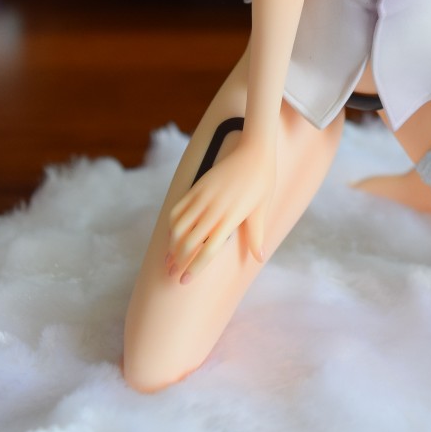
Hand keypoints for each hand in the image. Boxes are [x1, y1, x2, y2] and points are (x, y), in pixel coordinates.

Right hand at [166, 136, 274, 282]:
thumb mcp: (262, 210)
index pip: (207, 251)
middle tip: (171, 275)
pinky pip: (178, 209)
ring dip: (171, 245)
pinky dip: (172, 224)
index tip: (185, 281)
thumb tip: (260, 257)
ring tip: (168, 259)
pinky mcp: (197, 187)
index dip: (194, 268)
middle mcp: (213, 209)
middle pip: (188, 242)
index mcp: (230, 218)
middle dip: (177, 261)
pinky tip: (171, 235)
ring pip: (178, 226)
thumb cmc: (262, 182)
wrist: (253, 150)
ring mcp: (202, 197)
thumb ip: (256, 235)